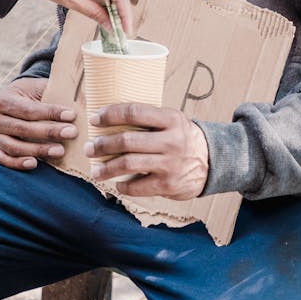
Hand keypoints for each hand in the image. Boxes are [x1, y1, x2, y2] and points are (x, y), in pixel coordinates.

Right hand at [0, 77, 78, 170]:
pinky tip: (34, 163)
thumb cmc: (30, 94)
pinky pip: (5, 159)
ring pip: (15, 146)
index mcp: (4, 99)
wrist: (11, 101)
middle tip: (71, 133)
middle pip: (23, 128)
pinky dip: (18, 163)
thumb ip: (52, 90)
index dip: (51, 113)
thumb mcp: (37, 88)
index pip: (29, 110)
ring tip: (60, 151)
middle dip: (49, 131)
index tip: (72, 115)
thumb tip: (79, 96)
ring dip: (38, 150)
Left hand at [85, 104, 208, 199]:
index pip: (135, 112)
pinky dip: (123, 186)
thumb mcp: (171, 121)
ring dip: (106, 168)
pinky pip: (137, 186)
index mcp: (171, 118)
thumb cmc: (181, 138)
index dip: (110, 115)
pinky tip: (117, 184)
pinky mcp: (168, 184)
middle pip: (127, 141)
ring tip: (95, 170)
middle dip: (103, 145)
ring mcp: (170, 163)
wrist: (211, 162)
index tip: (94, 119)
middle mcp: (171, 140)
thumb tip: (108, 119)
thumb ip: (148, 119)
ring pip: (128, 164)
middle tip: (89, 148)